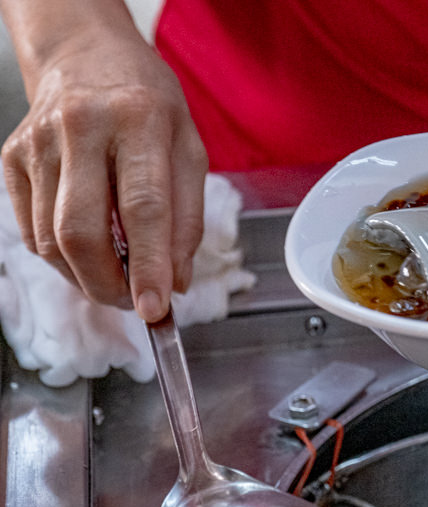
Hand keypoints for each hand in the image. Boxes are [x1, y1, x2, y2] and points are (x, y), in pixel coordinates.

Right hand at [1, 25, 206, 321]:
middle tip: (133, 303)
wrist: (87, 56)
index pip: (144, 208)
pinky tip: (88, 251)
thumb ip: (188, 219)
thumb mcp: (189, 150)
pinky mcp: (11, 159)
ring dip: (86, 277)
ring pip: (51, 240)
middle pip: (82, 232)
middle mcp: (80, 127)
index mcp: (138, 119)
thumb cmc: (148, 107)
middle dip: (108, 284)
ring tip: (116, 278)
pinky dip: (62, 258)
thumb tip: (177, 282)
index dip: (148, 266)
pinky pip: (32, 231)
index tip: (156, 309)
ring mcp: (37, 143)